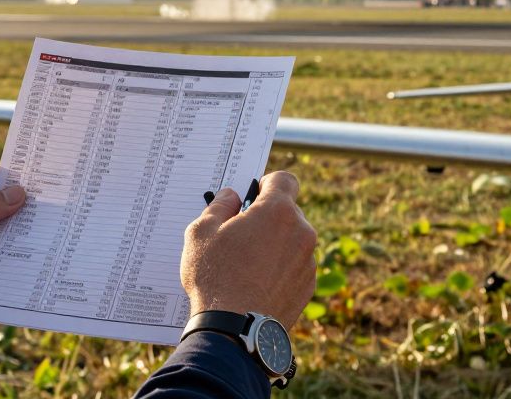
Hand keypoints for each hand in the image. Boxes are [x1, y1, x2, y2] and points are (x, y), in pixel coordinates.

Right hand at [181, 171, 316, 327]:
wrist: (234, 330)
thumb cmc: (215, 278)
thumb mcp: (201, 232)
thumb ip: (219, 205)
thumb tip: (232, 196)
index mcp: (278, 211)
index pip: (284, 179)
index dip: (266, 184)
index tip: (252, 197)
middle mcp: (301, 231)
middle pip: (288, 211)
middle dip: (267, 218)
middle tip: (240, 235)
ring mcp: (308, 260)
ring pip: (292, 240)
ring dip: (275, 244)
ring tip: (246, 265)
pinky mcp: (308, 285)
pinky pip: (295, 265)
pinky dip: (281, 269)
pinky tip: (257, 283)